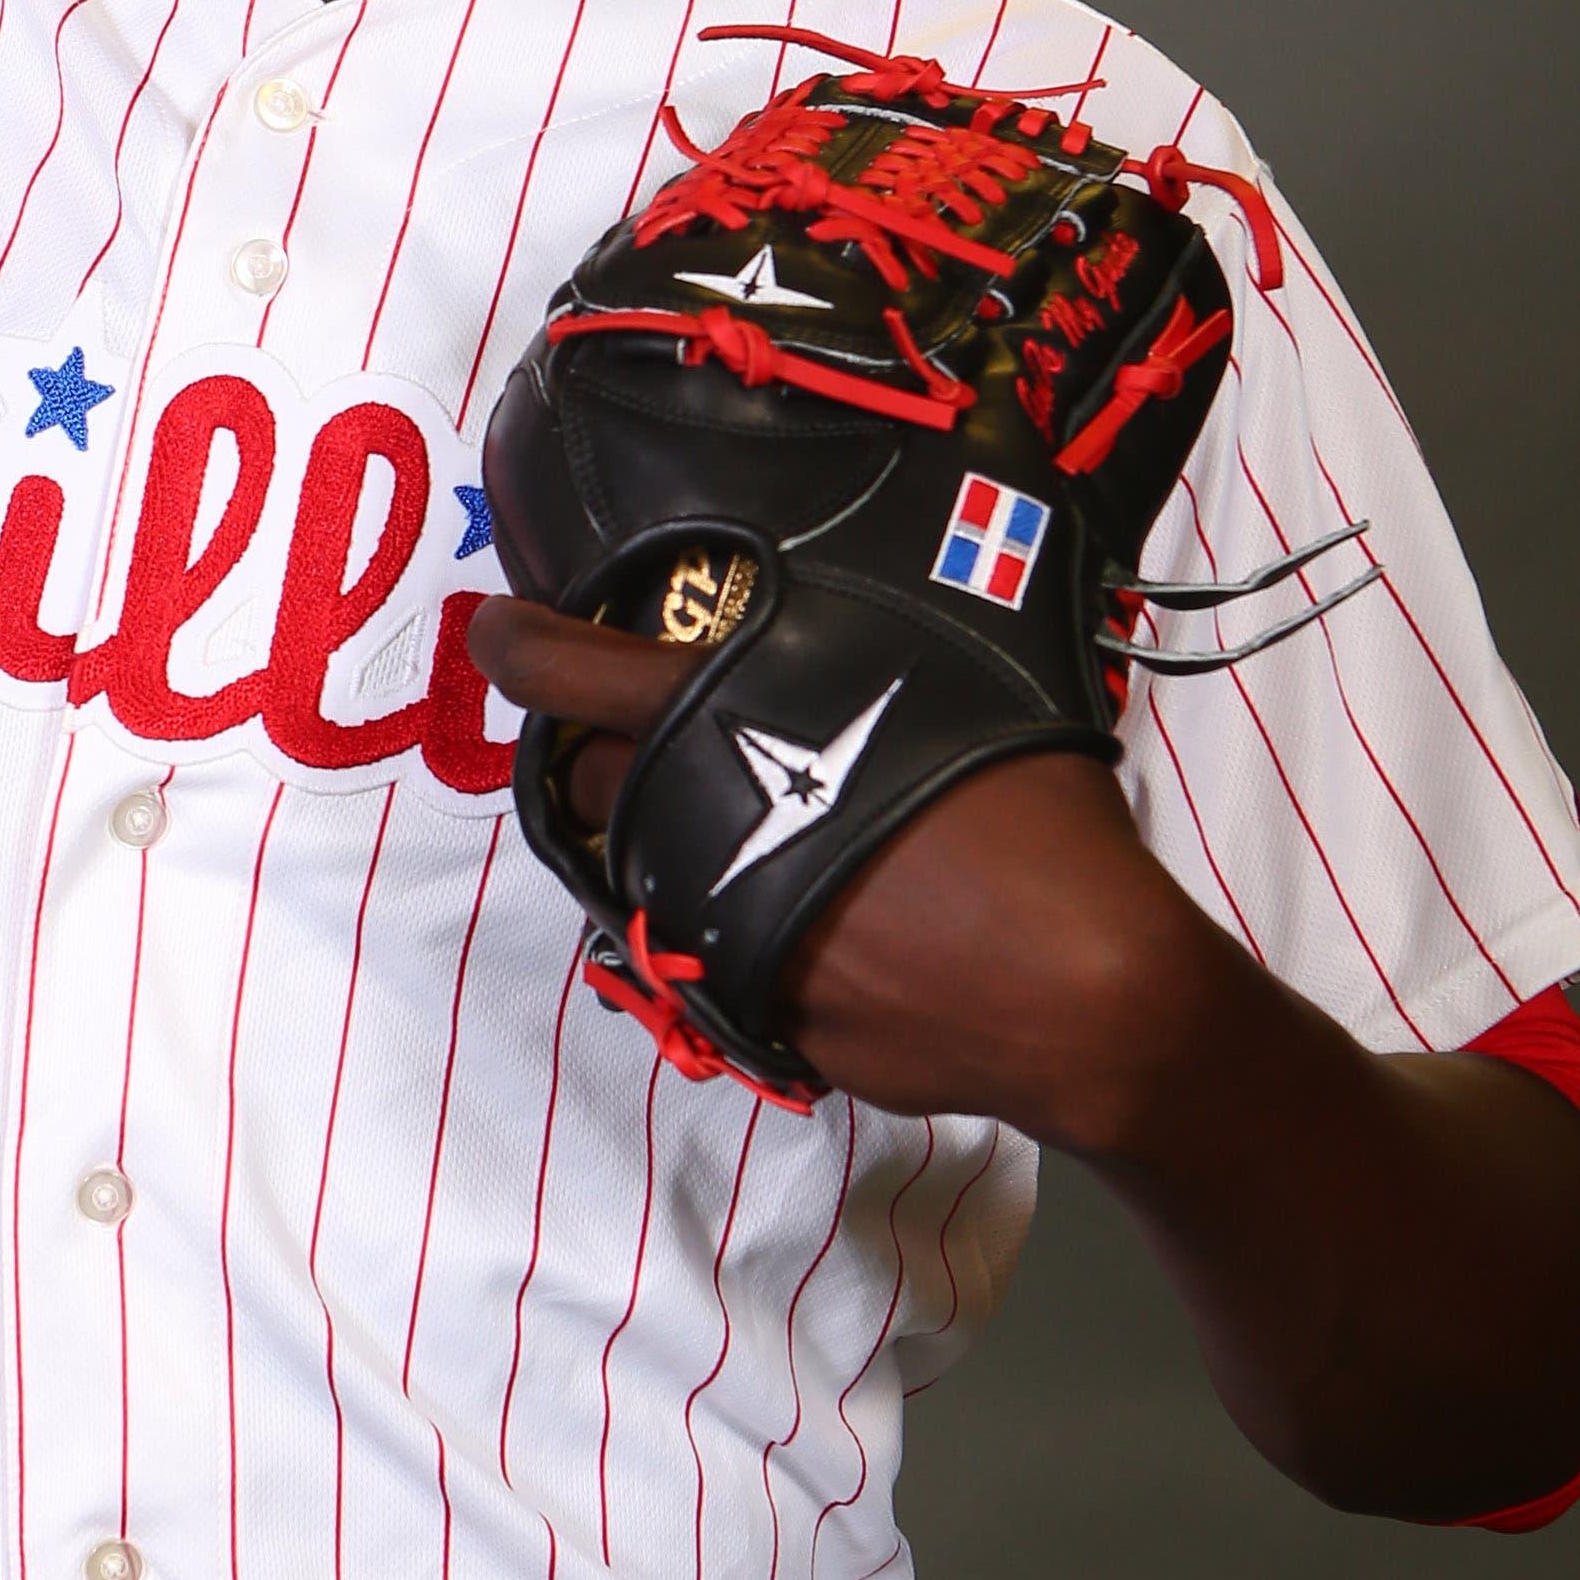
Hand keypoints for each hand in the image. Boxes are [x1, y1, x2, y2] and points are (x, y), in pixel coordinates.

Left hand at [464, 594, 1202, 1138]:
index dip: (519, 645)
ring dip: (667, 837)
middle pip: (590, 778)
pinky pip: (704, 950)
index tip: (498, 629)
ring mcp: (713, 924)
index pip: (571, 673)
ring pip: (637, 867)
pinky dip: (733, 921)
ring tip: (743, 816)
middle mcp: (698, 822)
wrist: (1082, 991)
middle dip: (609, 753)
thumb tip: (882, 575)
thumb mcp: (954, 672)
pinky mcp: (744, 1005)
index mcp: (734, 720)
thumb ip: (871, 635)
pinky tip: (810, 905)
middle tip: (661, 732)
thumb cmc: (1036, 816)